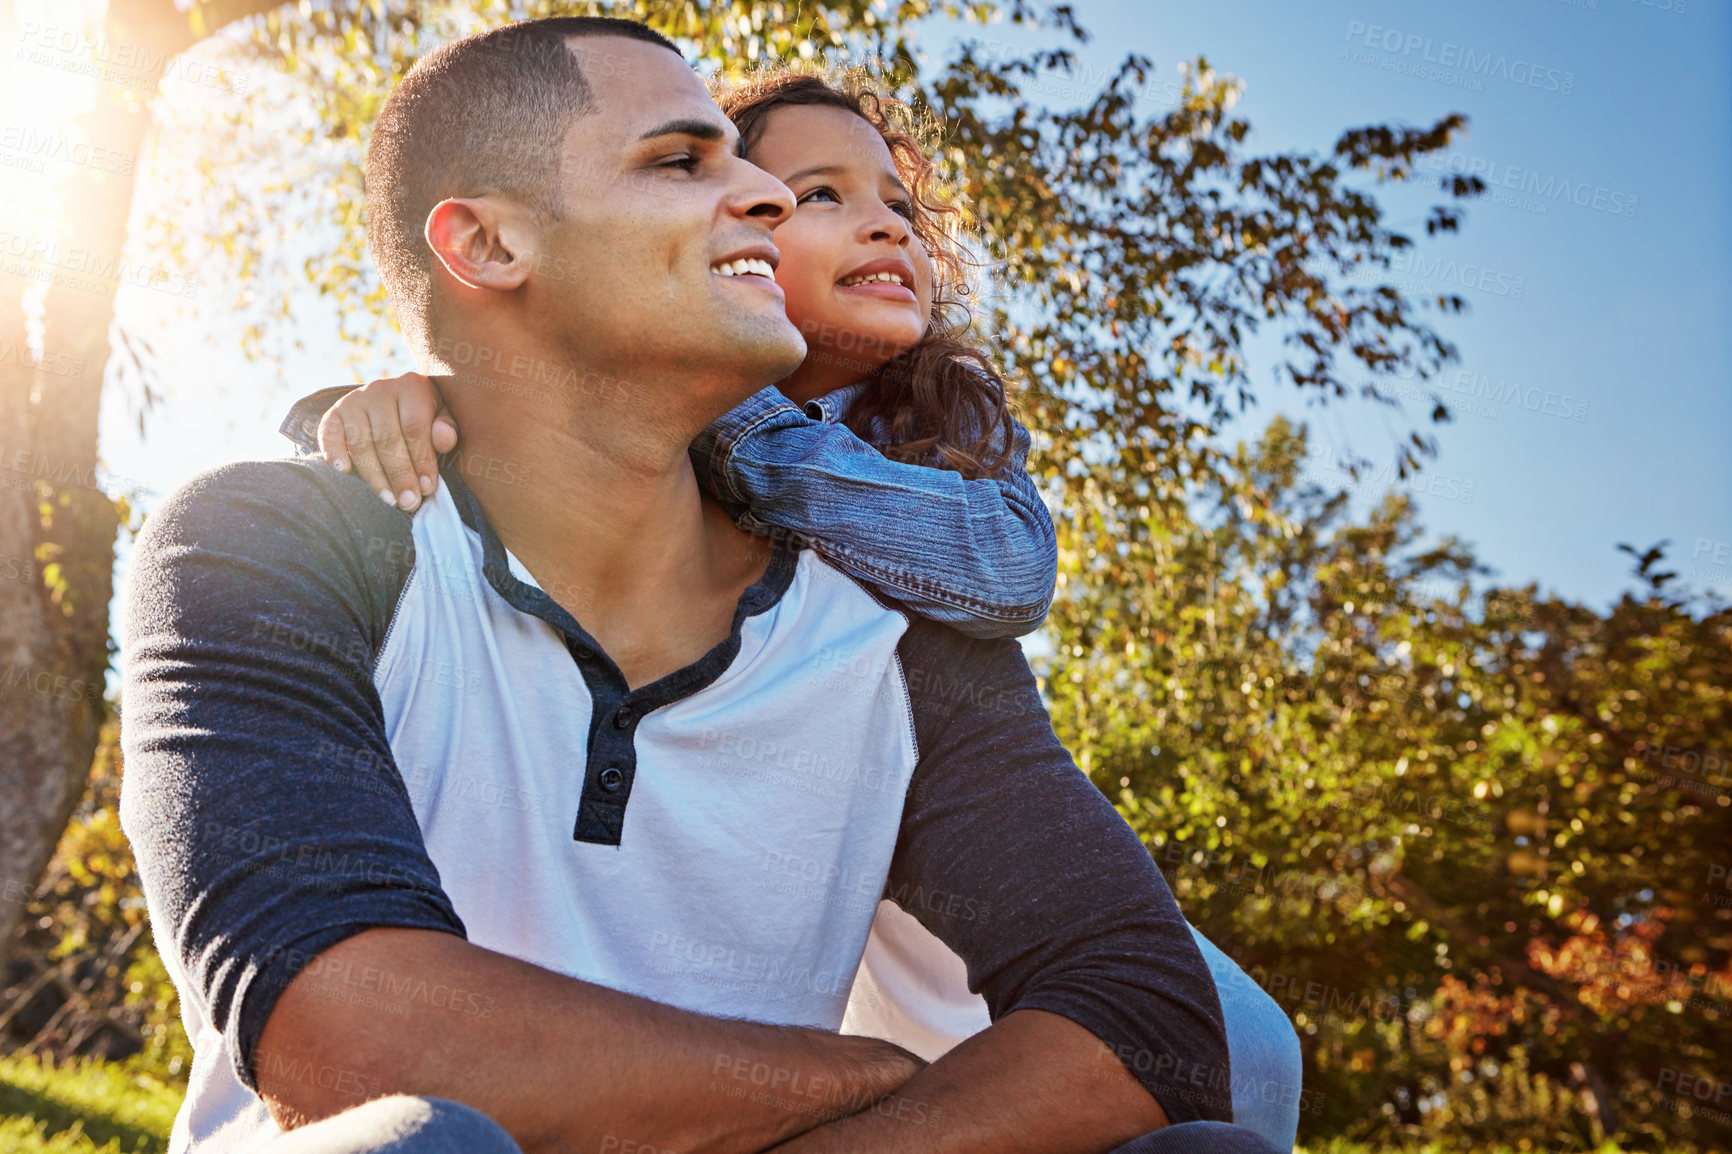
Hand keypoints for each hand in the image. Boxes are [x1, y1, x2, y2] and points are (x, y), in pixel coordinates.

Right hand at [319, 371, 457, 510]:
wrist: (394, 403)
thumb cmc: (426, 418)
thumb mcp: (443, 419)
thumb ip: (447, 429)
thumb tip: (444, 439)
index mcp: (411, 386)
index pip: (414, 427)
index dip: (421, 460)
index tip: (428, 488)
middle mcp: (380, 389)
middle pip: (387, 437)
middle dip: (400, 474)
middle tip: (409, 502)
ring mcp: (354, 400)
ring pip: (361, 442)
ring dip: (374, 475)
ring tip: (389, 499)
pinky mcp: (333, 413)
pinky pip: (329, 433)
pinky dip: (333, 451)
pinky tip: (343, 472)